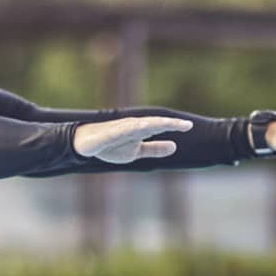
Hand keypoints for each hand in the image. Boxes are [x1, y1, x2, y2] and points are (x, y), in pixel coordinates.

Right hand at [73, 115, 192, 163]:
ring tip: (168, 125)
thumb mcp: (136, 151)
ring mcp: (121, 128)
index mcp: (141, 130)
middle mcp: (133, 126)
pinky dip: (130, 128)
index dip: (174, 126)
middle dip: (169, 124)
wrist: (86, 145)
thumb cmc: (111, 146)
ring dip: (154, 124)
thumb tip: (174, 147)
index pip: (160, 126)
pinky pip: (120, 130)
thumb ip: (154, 149)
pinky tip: (140, 126)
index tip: (190, 126)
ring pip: (140, 124)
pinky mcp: (108, 133)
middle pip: (154, 123)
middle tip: (186, 125)